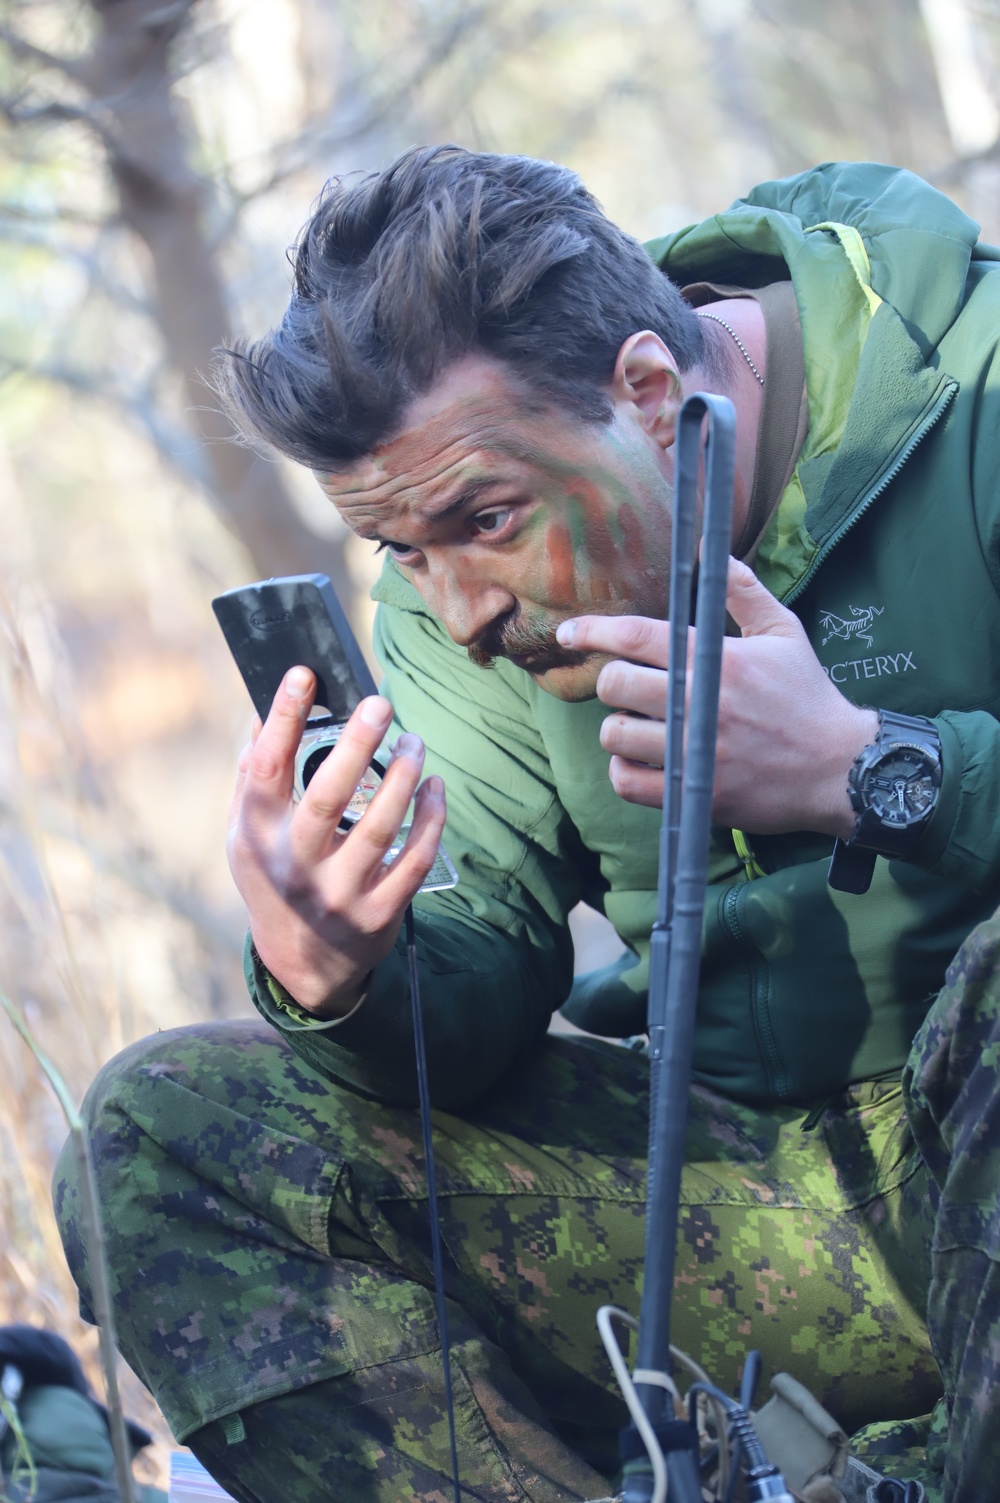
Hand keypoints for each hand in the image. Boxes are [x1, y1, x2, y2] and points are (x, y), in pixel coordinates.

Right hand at [227, 667, 446, 1014]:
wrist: (302, 965)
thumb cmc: (275, 876)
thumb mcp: (246, 833)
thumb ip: (253, 775)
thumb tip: (265, 707)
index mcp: (256, 836)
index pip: (265, 768)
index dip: (282, 718)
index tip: (303, 674)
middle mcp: (295, 866)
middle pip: (328, 796)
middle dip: (357, 744)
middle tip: (380, 703)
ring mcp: (338, 893)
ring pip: (380, 826)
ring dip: (404, 776)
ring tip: (415, 740)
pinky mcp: (379, 914)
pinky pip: (414, 859)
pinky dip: (431, 819)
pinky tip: (435, 788)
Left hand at [556, 557, 877, 837]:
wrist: (839, 769)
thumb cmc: (808, 697)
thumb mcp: (785, 633)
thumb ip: (743, 592)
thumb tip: (712, 554)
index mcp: (718, 661)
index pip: (636, 637)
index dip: (592, 631)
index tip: (568, 633)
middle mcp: (701, 705)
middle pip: (614, 684)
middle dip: (611, 681)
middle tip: (628, 687)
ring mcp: (695, 754)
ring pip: (615, 735)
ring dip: (619, 727)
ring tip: (642, 724)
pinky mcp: (693, 795)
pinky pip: (628, 782)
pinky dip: (624, 769)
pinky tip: (640, 759)